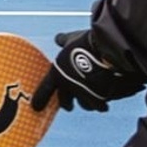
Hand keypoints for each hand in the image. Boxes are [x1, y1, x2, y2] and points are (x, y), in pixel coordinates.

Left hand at [31, 29, 146, 112]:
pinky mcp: (101, 99)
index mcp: (58, 74)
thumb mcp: (73, 39)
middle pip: (65, 103)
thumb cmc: (89, 42)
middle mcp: (69, 87)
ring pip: (84, 105)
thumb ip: (64, 41)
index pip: (45, 90)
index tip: (36, 107)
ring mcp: (85, 95)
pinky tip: (105, 98)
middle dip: (67, 104)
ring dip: (86, 103)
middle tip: (68, 105)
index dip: (40, 99)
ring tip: (91, 99)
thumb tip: (58, 39)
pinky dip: (102, 102)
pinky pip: (100, 106)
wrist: (110, 50)